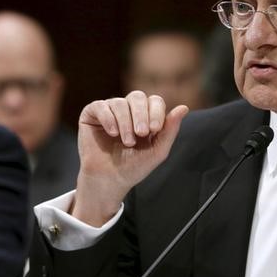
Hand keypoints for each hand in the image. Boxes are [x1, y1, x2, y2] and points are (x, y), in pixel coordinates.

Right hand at [72, 91, 188, 225]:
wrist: (110, 180)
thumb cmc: (134, 167)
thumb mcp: (157, 150)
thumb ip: (170, 130)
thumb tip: (184, 107)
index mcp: (145, 116)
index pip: (154, 101)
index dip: (156, 112)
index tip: (154, 130)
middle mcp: (127, 110)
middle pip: (137, 97)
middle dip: (141, 114)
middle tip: (141, 134)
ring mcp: (109, 110)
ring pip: (119, 103)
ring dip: (125, 123)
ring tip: (126, 142)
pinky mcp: (92, 114)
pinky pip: (100, 106)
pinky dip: (108, 119)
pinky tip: (112, 133)